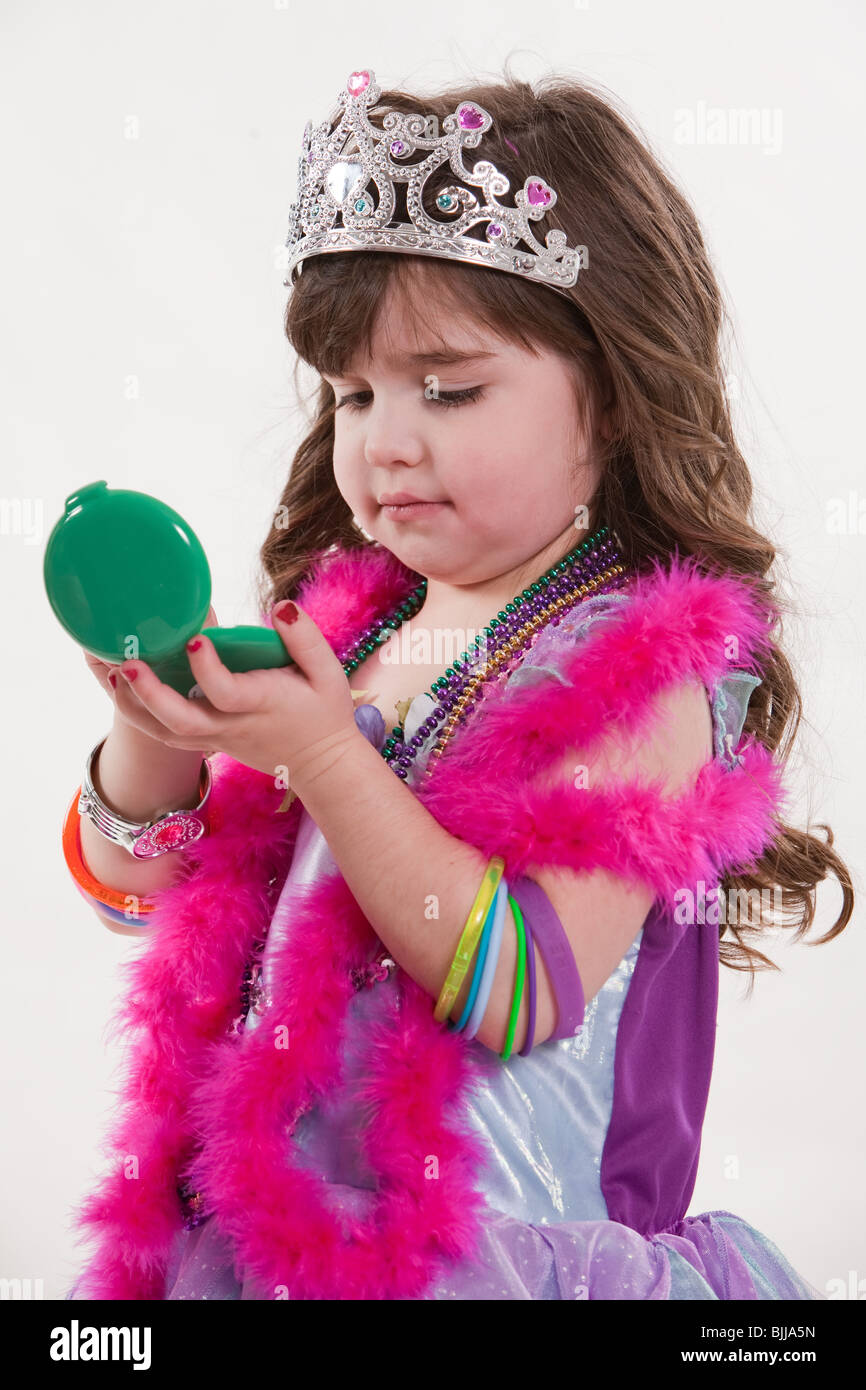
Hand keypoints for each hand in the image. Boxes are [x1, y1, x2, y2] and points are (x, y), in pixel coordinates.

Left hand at [105, 601, 359, 780]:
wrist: (322, 765)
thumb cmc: (325, 713)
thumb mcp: (327, 671)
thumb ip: (305, 638)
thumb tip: (280, 607)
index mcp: (261, 704)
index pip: (226, 692)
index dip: (206, 669)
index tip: (194, 640)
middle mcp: (233, 725)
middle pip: (181, 721)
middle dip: (150, 694)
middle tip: (126, 664)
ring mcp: (217, 738)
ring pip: (164, 732)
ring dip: (133, 705)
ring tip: (110, 671)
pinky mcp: (208, 743)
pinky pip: (165, 734)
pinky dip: (138, 714)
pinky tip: (120, 687)